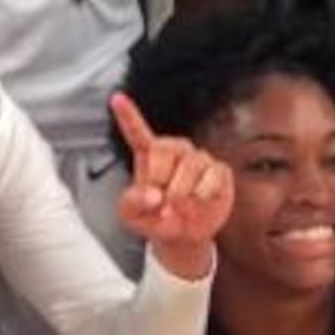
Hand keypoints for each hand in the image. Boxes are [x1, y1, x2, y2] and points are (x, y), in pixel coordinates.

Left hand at [113, 91, 233, 279]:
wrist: (182, 235)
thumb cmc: (154, 219)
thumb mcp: (132, 216)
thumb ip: (132, 204)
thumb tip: (153, 195)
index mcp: (148, 155)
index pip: (137, 132)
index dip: (128, 115)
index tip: (116, 99)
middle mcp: (175, 151)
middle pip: (166, 148)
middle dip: (161, 177)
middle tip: (160, 200)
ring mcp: (198, 159)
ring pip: (192, 163)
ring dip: (182, 191)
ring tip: (176, 206)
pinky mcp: (218, 171)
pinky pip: (214, 175)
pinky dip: (203, 194)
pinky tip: (198, 201)